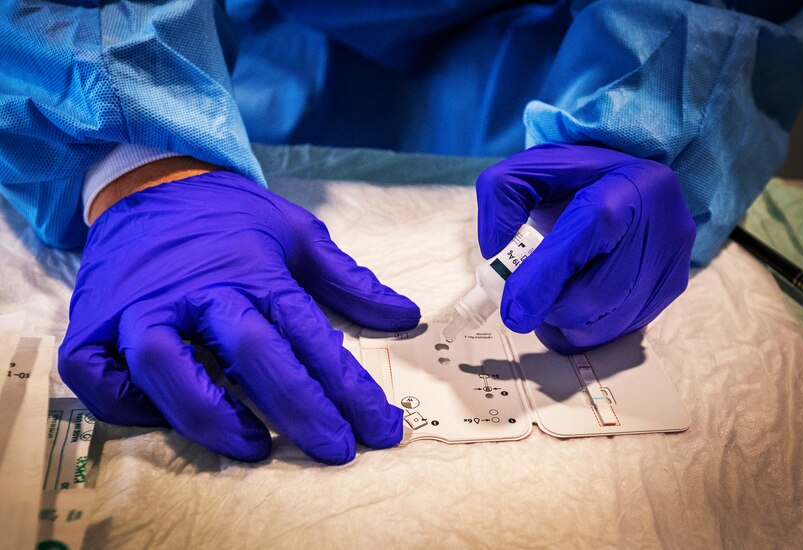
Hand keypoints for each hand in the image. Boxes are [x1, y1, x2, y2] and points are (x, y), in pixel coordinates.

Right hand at [59, 168, 419, 463]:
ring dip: (212, 416)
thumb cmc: (230, 215)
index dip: (350, 390)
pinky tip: (164, 416)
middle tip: (335, 451)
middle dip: (301, 410)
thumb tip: (406, 316)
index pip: (309, 337)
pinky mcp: (91, 321)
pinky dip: (125, 405)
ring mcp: (139, 307)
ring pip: (166, 369)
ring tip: (255, 446)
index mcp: (252, 269)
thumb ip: (349, 280)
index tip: (382, 429)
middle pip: (252, 355)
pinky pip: (97, 376)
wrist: (151, 178)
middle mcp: (196, 289)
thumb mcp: (297, 233)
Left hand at [476, 143, 694, 353]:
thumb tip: (497, 251)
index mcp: (625, 185)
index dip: (546, 277)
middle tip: (526, 295)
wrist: (629, 183)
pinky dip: (582, 328)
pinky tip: (572, 301)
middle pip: (595, 294)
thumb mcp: (531, 170)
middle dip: (548, 306)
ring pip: (604, 324)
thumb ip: (501, 199)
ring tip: (550, 293)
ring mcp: (670, 261)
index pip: (588, 232)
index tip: (512, 308)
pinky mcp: (671, 290)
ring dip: (562, 321)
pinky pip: (616, 332)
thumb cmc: (576, 181)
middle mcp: (660, 224)